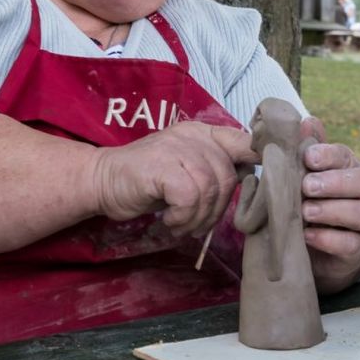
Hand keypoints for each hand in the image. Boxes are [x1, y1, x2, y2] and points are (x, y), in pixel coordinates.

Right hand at [94, 122, 257, 236]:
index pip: (243, 141)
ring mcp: (175, 148)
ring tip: (181, 225)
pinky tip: (170, 221)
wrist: (102, 181)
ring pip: (210, 189)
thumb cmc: (147, 181)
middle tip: (196, 224)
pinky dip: (183, 217)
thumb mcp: (186, 171)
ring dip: (198, 218)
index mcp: (202, 134)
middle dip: (216, 210)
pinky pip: (189, 198)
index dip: (257, 163)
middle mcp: (192, 135)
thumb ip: (214, 171)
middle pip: (227, 176)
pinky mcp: (161, 166)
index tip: (255, 189)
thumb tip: (251, 183)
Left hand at [298, 117, 359, 293]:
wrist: (311, 247)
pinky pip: (353, 244)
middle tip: (307, 186)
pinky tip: (308, 235)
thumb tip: (307, 122)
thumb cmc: (308, 201)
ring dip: (333, 211)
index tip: (307, 157)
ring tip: (305, 212)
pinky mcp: (358, 251)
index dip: (329, 155)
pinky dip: (329, 239)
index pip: (347, 156)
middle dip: (336, 182)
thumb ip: (305, 149)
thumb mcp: (302, 176)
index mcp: (350, 169)